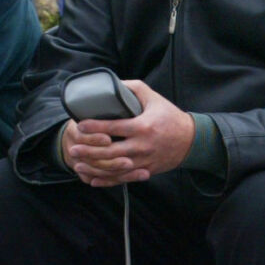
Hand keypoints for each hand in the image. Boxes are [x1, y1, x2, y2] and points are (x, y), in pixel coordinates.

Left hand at [61, 79, 195, 186]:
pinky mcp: (145, 171)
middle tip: (73, 148)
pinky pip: (122, 179)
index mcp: (142, 126)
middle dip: (89, 151)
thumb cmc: (169, 116)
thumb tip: (112, 83)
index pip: (114, 128)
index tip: (80, 125)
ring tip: (77, 164)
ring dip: (93, 168)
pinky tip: (92, 179)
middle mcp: (142, 146)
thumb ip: (132, 89)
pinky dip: (106, 181)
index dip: (95, 127)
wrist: (190, 140)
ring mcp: (143, 161)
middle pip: (110, 152)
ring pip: (114, 168)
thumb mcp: (153, 98)